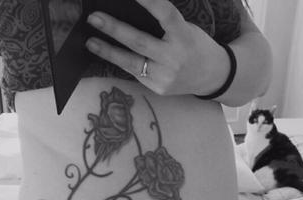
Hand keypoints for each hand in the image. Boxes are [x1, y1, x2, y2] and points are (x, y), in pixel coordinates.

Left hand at [85, 0, 229, 96]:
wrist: (212, 76)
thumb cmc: (194, 45)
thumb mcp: (185, 29)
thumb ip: (163, 23)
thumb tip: (132, 12)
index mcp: (184, 37)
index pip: (165, 14)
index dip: (149, 1)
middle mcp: (174, 58)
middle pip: (140, 42)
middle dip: (114, 29)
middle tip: (94, 17)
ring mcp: (165, 76)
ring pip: (131, 63)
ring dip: (108, 51)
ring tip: (90, 41)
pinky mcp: (158, 88)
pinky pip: (135, 72)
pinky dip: (120, 61)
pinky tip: (106, 53)